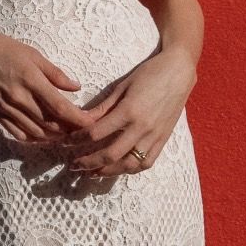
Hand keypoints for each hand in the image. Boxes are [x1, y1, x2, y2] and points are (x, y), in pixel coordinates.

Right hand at [0, 27, 101, 145]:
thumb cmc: (3, 48)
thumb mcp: (33, 54)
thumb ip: (56, 74)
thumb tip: (76, 87)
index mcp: (32, 81)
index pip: (61, 108)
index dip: (78, 120)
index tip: (91, 123)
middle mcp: (20, 99)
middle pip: (51, 125)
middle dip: (69, 131)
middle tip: (81, 131)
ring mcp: (7, 109)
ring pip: (36, 133)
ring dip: (53, 138)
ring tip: (65, 134)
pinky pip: (19, 134)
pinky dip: (34, 139)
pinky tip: (43, 136)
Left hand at [59, 49, 195, 175]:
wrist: (179, 71)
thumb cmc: (149, 73)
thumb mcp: (122, 86)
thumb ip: (103, 107)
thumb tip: (82, 121)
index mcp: (129, 111)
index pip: (96, 133)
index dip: (77, 141)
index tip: (66, 143)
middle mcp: (141, 127)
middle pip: (109, 155)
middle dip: (88, 163)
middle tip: (73, 166)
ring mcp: (154, 136)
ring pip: (128, 165)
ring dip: (108, 172)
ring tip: (92, 173)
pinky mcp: (163, 140)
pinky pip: (146, 163)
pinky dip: (130, 169)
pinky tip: (117, 169)